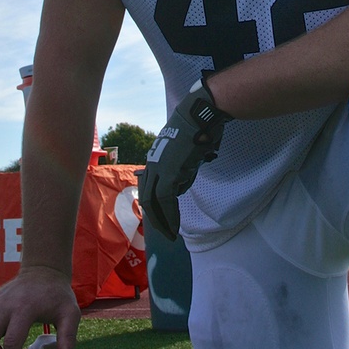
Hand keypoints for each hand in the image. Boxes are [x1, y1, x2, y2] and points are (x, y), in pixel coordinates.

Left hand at [138, 79, 229, 240]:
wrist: (201, 114)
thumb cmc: (198, 128)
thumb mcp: (186, 151)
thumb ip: (181, 168)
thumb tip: (181, 183)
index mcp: (155, 159)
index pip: (148, 187)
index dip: (153, 206)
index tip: (161, 218)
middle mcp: (152, 164)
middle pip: (147, 198)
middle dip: (155, 219)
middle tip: (164, 233)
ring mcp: (158, 168)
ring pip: (153, 202)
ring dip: (161, 222)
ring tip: (170, 235)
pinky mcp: (169, 172)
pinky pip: (166, 201)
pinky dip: (170, 217)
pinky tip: (175, 227)